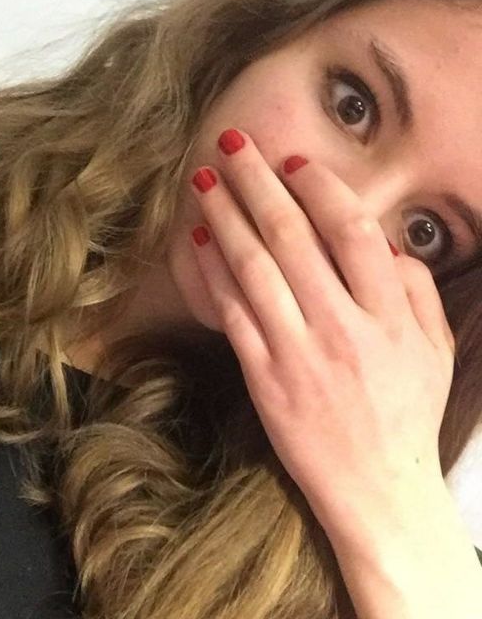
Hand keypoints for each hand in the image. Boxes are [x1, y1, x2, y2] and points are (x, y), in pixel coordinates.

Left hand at [188, 128, 455, 534]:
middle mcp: (342, 327)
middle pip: (293, 238)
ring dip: (226, 218)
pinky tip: (199, 241)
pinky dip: (213, 273)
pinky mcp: (264, 378)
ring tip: (205, 181)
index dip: (321, 190)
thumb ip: (418, 292)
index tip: (295, 163)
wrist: (375, 487)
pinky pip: (233, 315)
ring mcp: (298, 353)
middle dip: (258, 184)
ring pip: (255, 269)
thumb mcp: (434, 352)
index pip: (353, 233)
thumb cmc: (406, 415)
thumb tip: (386, 246)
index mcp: (390, 316)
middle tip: (234, 146)